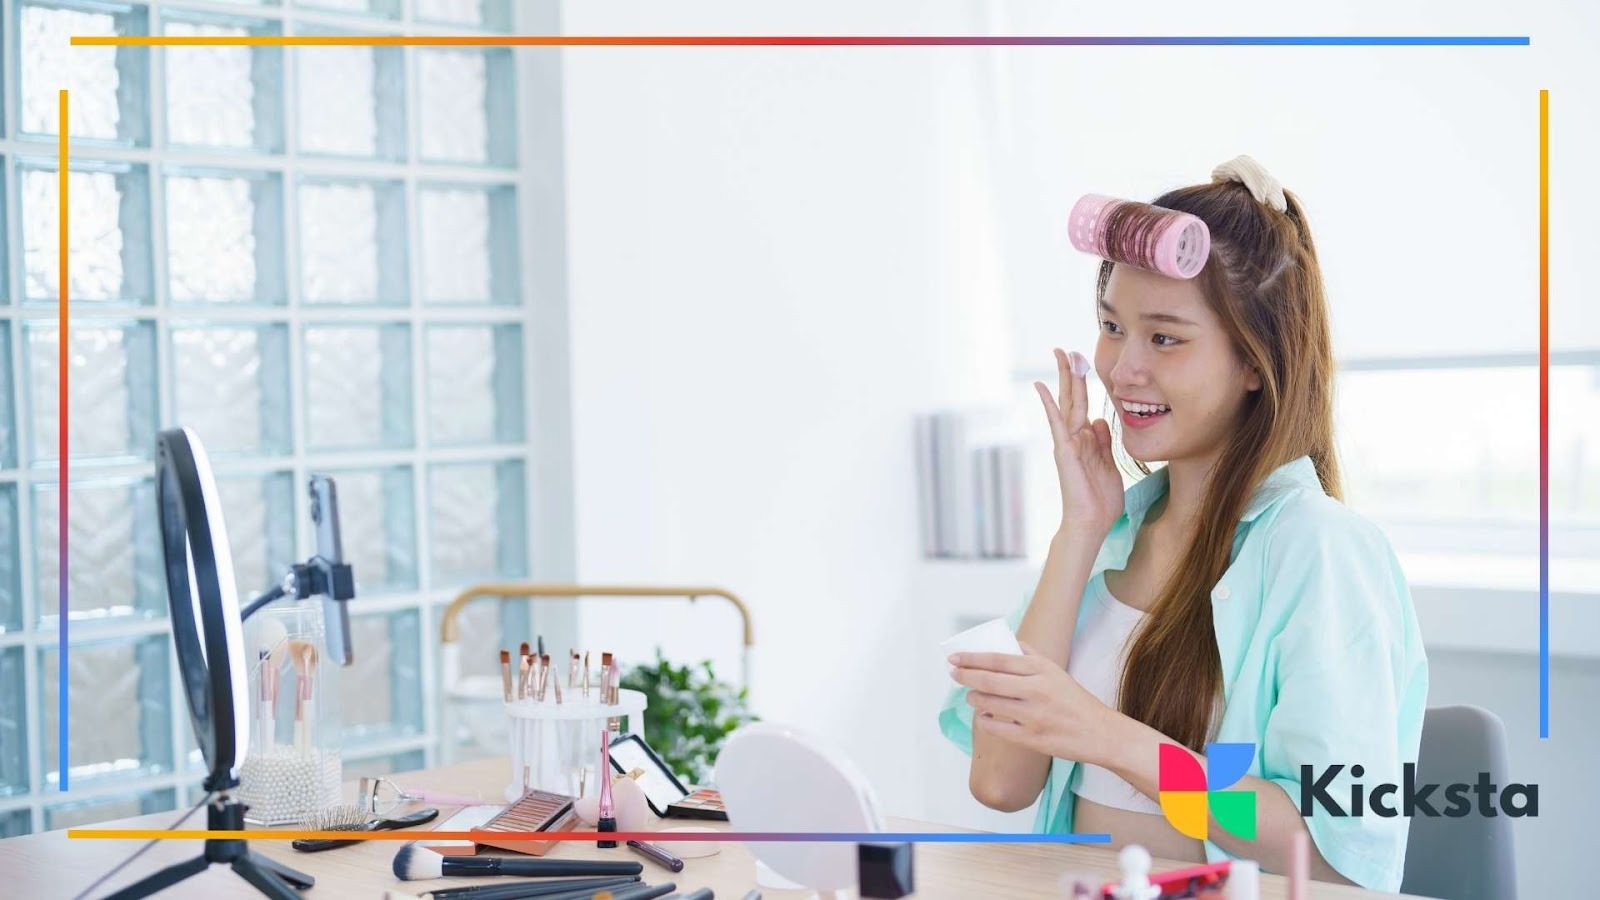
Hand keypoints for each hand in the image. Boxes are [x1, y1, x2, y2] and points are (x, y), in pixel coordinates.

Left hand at [949, 640, 1120, 766]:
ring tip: (971, 696)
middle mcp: (1037, 690)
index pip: (998, 660)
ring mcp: (1034, 716)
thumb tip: (1005, 643)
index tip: (954, 658)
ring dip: (974, 699)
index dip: (972, 658)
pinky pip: (997, 728)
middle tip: (953, 673)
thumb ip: (1031, 656)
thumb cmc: (1075, 700)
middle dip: (965, 676)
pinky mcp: (1032, 739)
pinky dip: (985, 720)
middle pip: (989, 681)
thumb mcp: (1056, 671)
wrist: (1099, 732)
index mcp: (1042, 669)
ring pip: (990, 704)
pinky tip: (984, 715)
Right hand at [1034, 348, 1123, 546]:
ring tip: (1060, 355)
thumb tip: (1102, 420)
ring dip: (1064, 378)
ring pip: (1066, 404)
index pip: (1085, 405)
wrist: (1091, 523)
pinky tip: (1041, 387)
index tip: (1082, 361)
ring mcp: (1067, 443)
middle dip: (1071, 372)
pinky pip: (1056, 423)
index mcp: (1087, 440)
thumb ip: (1105, 442)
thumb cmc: (1100, 500)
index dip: (1084, 383)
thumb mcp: (1110, 464)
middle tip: (1066, 349)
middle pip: (1073, 398)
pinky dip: (1048, 404)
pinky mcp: (1063, 451)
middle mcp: (1074, 437)